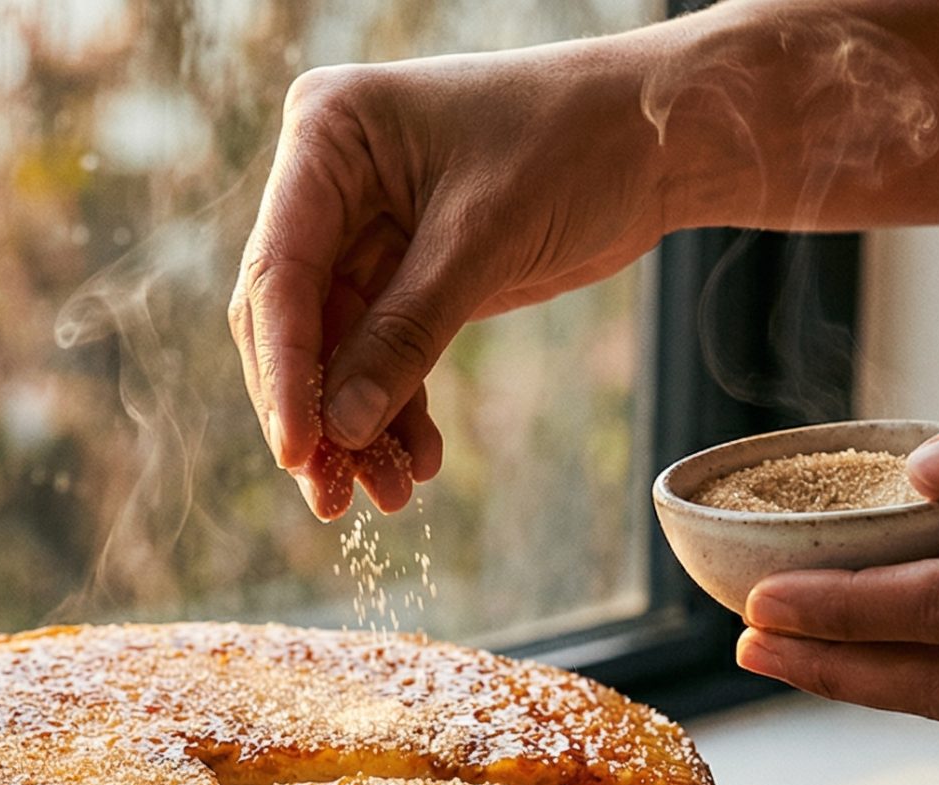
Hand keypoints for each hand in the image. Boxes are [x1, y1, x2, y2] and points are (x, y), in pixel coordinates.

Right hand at [230, 34, 670, 517]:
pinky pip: (380, 351)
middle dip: (316, 411)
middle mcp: (329, 179)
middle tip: (333, 499)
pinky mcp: (403, 268)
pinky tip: (420, 461)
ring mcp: (362, 225)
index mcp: (328, 134)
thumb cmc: (575, 142)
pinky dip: (397, 407)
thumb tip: (343, 429)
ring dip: (358, 426)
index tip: (297, 452)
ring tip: (390, 497)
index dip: (284, 370)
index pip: (280, 270)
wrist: (658, 132)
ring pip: (336, 348)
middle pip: (293, 317)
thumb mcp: (485, 239)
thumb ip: (407, 334)